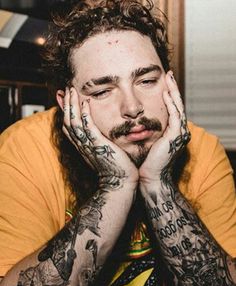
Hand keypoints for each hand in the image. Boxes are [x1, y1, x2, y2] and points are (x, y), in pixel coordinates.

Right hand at [63, 87, 137, 189]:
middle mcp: (82, 145)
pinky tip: (87, 101)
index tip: (64, 97)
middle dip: (66, 104)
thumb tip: (102, 134)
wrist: (121, 182)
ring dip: (73, 105)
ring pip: (74, 122)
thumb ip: (100, 142)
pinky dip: (86, 113)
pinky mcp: (98, 144)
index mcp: (83, 147)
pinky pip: (88, 126)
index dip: (65, 111)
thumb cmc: (116, 168)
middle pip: (68, 122)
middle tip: (67, 88)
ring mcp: (89, 145)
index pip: (69, 127)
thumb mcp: (104, 152)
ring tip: (73, 90)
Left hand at [139, 71, 189, 186]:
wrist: (150, 178)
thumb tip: (133, 124)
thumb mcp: (146, 143)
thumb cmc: (144, 164)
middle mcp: (178, 132)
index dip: (169, 96)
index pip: (172, 110)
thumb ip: (144, 132)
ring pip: (178, 107)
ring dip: (174, 91)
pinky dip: (171, 103)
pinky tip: (165, 93)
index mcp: (172, 133)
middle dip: (173, 89)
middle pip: (177, 105)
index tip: (163, 84)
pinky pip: (175, 115)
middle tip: (169, 74)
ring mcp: (179, 134)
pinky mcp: (175, 136)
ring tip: (169, 78)